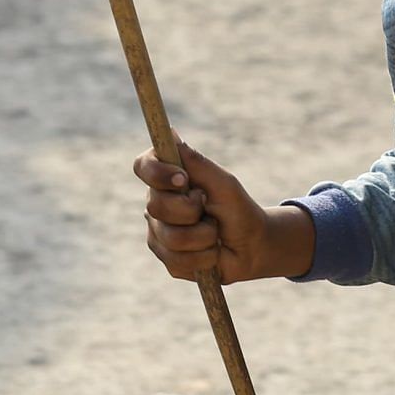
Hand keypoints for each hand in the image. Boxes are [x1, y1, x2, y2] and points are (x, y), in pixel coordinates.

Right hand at [134, 144, 314, 284]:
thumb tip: (171, 134)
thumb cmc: (237, 208)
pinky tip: (211, 252)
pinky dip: (204, 257)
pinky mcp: (166, 258)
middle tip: (209, 209)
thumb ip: (197, 163)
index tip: (183, 179)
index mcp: (167, 178)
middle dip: (191, 210)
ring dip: (204, 236)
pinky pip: (177, 260)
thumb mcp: (223, 183)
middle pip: (156, 205)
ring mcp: (158, 233)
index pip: (143, 166)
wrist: (251, 246)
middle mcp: (157, 204)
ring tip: (214, 233)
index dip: (157, 173)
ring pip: (170, 237)